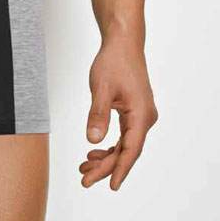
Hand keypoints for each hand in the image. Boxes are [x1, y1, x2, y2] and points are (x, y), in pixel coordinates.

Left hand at [80, 34, 157, 189]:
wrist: (123, 43)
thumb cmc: (114, 61)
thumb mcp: (102, 88)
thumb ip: (98, 115)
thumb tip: (93, 140)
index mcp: (141, 114)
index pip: (131, 149)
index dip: (119, 169)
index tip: (111, 186)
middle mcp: (145, 118)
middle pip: (126, 150)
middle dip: (106, 166)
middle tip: (85, 178)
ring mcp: (141, 115)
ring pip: (125, 144)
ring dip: (106, 157)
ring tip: (85, 167)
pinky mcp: (134, 112)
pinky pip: (124, 135)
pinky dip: (110, 145)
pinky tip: (95, 151)